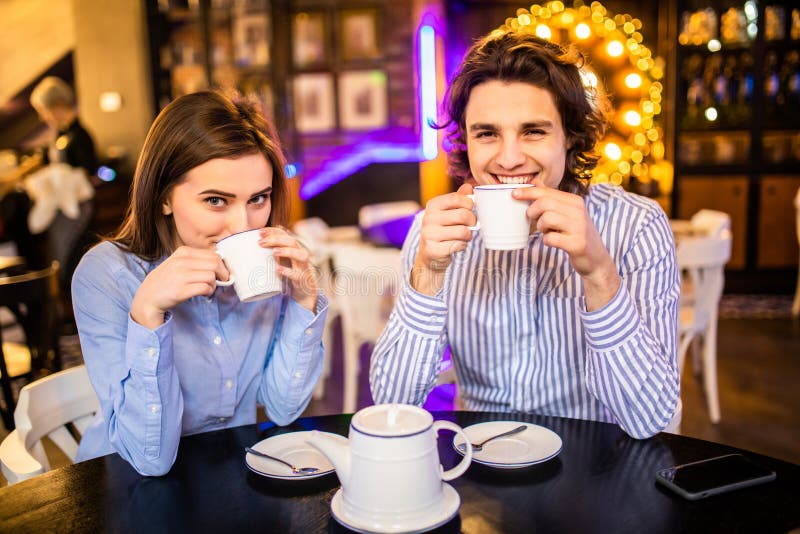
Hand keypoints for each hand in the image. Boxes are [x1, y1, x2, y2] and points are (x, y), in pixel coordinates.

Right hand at [131, 246, 229, 328]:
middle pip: (215, 264)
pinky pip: (205, 288)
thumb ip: (196, 260)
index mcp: (182, 252)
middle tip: (222, 282)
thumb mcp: (178, 263)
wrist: (147, 298)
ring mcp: (180, 276)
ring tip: (208, 289)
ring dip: (214, 285)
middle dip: (223, 274)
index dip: (222, 265)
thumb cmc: (166, 281)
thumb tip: (221, 262)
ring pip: (211, 276)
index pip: (213, 255)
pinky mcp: (180, 290)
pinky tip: (205, 295)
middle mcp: (181, 262)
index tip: (222, 273)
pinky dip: (209, 292)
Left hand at [259, 227, 318, 311]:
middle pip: (292, 242)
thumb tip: (253, 248)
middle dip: (277, 240)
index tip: (260, 232)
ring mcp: (303, 267)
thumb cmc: (291, 273)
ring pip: (300, 255)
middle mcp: (300, 254)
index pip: (285, 234)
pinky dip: (287, 271)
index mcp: (294, 248)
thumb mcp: (282, 260)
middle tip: (261, 242)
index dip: (273, 231)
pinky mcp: (302, 279)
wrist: (305, 290)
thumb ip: (272, 253)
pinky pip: (297, 274)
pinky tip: (278, 269)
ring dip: (287, 251)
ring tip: (274, 252)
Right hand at [412, 183, 475, 294]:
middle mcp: (428, 218)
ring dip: (468, 235)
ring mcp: (429, 234)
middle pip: (463, 215)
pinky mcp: (433, 249)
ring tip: (464, 236)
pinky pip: (458, 245)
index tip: (471, 209)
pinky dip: (462, 246)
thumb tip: (469, 186)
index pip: (457, 198)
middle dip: (472, 221)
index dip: (469, 204)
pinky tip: (456, 246)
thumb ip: (459, 199)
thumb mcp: (449, 212)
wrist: (430, 256)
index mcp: (432, 205)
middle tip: (471, 225)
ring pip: (462, 231)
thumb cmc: (443, 231)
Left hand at [512, 184, 619, 309]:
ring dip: (540, 227)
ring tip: (546, 231)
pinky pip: (551, 238)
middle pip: (544, 204)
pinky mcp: (577, 244)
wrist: (596, 259)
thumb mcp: (568, 213)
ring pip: (546, 219)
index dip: (528, 192)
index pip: (547, 192)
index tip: (514, 194)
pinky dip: (546, 241)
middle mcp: (579, 212)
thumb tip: (534, 183)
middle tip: (532, 220)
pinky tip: (553, 242)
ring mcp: (579, 228)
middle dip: (532, 212)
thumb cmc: (576, 234)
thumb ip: (553, 200)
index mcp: (575, 201)